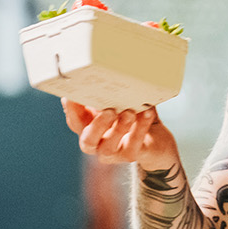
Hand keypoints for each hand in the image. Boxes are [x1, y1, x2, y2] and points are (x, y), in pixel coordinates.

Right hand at [62, 99, 179, 167]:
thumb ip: (111, 94)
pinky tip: (147, 113)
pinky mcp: (131, 156)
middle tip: (109, 110)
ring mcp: (113, 153)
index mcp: (89, 128)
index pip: (75, 122)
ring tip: (130, 112)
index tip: (73, 95)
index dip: (72, 110)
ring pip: (109, 147)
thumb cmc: (133, 117)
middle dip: (97, 125)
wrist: (156, 142)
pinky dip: (141, 127)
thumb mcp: (121, 103)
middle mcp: (97, 143)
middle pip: (87, 140)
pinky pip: (134, 144)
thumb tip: (107, 72)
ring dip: (119, 128)